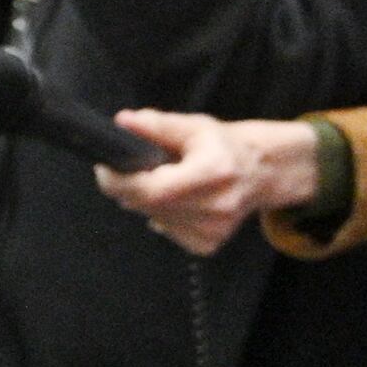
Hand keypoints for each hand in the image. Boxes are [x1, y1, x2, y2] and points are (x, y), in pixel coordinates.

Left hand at [96, 112, 323, 256]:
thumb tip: (122, 122)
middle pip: (148, 205)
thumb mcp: (194, 127)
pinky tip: (181, 200)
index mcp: (213, 172)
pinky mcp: (208, 245)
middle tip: (136, 169)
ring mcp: (213, 230)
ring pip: (153, 218)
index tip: (106, 167)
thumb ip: (157, 125)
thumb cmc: (224, 146)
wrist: (260, 172)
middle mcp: (216, 206)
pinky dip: (164, 215)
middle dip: (130, 187)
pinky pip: (166, 231)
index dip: (120, 181)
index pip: (152, 189)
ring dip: (149, 201)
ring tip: (169, 181)